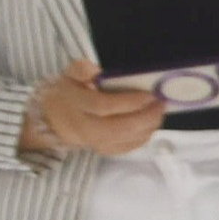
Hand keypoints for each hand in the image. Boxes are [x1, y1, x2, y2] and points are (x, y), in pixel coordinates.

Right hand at [23, 59, 163, 159]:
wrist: (57, 121)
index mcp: (77, 106)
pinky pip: (130, 146)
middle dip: (146, 116)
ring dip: (150, 125)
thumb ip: (81, 69)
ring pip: (129, 138)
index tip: (149, 94)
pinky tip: (152, 122)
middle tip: (160, 103)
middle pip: (121, 127)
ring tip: (159, 110)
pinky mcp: (107, 150)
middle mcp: (87, 127)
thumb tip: (95, 69)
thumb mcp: (69, 75)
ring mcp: (98, 142)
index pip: (103, 106)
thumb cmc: (69, 94)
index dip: (129, 101)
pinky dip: (146, 135)